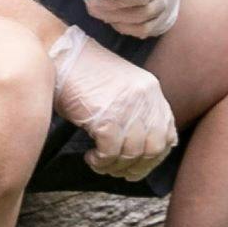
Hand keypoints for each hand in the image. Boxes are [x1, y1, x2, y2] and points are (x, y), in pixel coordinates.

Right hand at [49, 26, 177, 180]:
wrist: (59, 54)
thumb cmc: (84, 74)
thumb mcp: (122, 88)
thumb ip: (136, 111)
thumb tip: (139, 150)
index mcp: (152, 91)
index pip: (167, 135)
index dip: (154, 157)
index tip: (137, 166)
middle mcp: (145, 98)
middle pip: (153, 148)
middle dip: (136, 167)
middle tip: (116, 171)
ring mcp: (127, 106)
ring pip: (131, 153)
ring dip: (114, 166)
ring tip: (99, 163)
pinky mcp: (105, 115)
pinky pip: (110, 151)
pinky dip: (101, 161)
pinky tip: (91, 157)